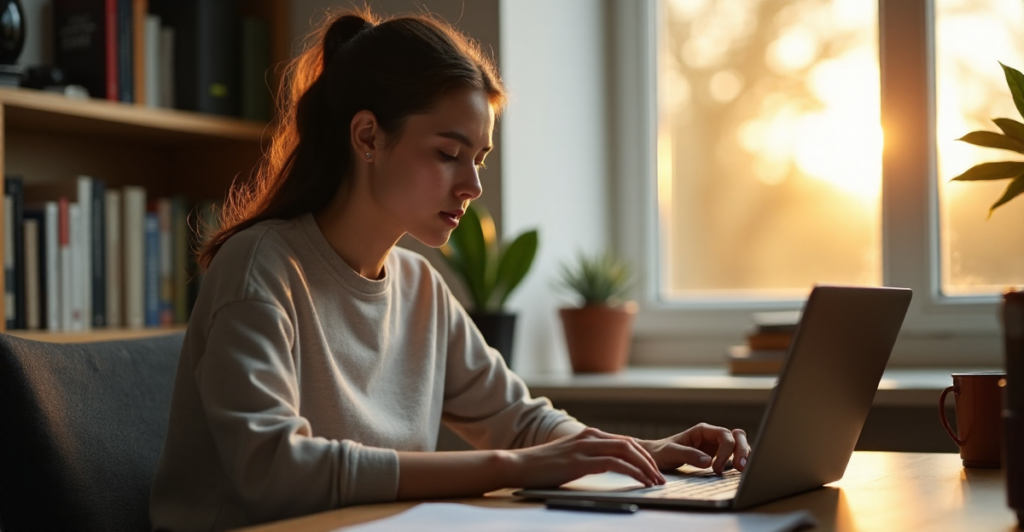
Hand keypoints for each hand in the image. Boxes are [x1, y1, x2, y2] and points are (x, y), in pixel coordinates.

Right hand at [509, 427, 666, 488]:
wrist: (518, 465)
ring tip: (655, 482)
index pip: (625, 442)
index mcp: (589, 435)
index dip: (643, 455)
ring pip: (627, 452)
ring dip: (646, 467)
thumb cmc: (542, 466)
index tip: (654, 470)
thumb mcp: (570, 456)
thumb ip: (588, 456)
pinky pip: (615, 464)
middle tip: (661, 478)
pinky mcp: (580, 461)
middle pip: (631, 445)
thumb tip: (607, 466)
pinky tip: (640, 482)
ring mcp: (585, 447)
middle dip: (650, 461)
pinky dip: (633, 472)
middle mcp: (590, 437)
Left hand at [638, 423, 750, 474]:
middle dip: (742, 450)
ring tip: (741, 470)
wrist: (654, 458)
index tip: (716, 468)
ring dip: (744, 455)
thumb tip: (708, 461)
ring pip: (739, 444)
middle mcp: (712, 436)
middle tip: (740, 468)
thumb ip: (687, 454)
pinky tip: (738, 472)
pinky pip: (735, 455)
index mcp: (703, 431)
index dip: (726, 450)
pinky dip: (740, 461)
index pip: (724, 435)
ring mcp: (716, 446)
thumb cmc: (660, 452)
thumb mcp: (670, 452)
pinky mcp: (717, 456)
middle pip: (737, 437)